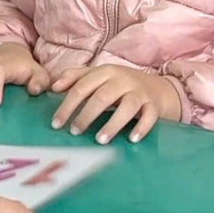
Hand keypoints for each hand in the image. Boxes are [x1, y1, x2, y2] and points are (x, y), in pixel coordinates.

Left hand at [51, 65, 180, 143]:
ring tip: (100, 140)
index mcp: (106, 72)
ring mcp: (140, 93)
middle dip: (86, 115)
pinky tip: (132, 139)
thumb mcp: (100, 76)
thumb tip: (53, 86)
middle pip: (102, 97)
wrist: (160, 88)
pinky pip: (149, 116)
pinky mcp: (154, 105)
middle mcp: (123, 80)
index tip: (56, 123)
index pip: (82, 87)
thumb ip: (76, 77)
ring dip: (112, 124)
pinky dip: (141, 127)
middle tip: (75, 132)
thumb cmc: (122, 84)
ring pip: (127, 106)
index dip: (67, 105)